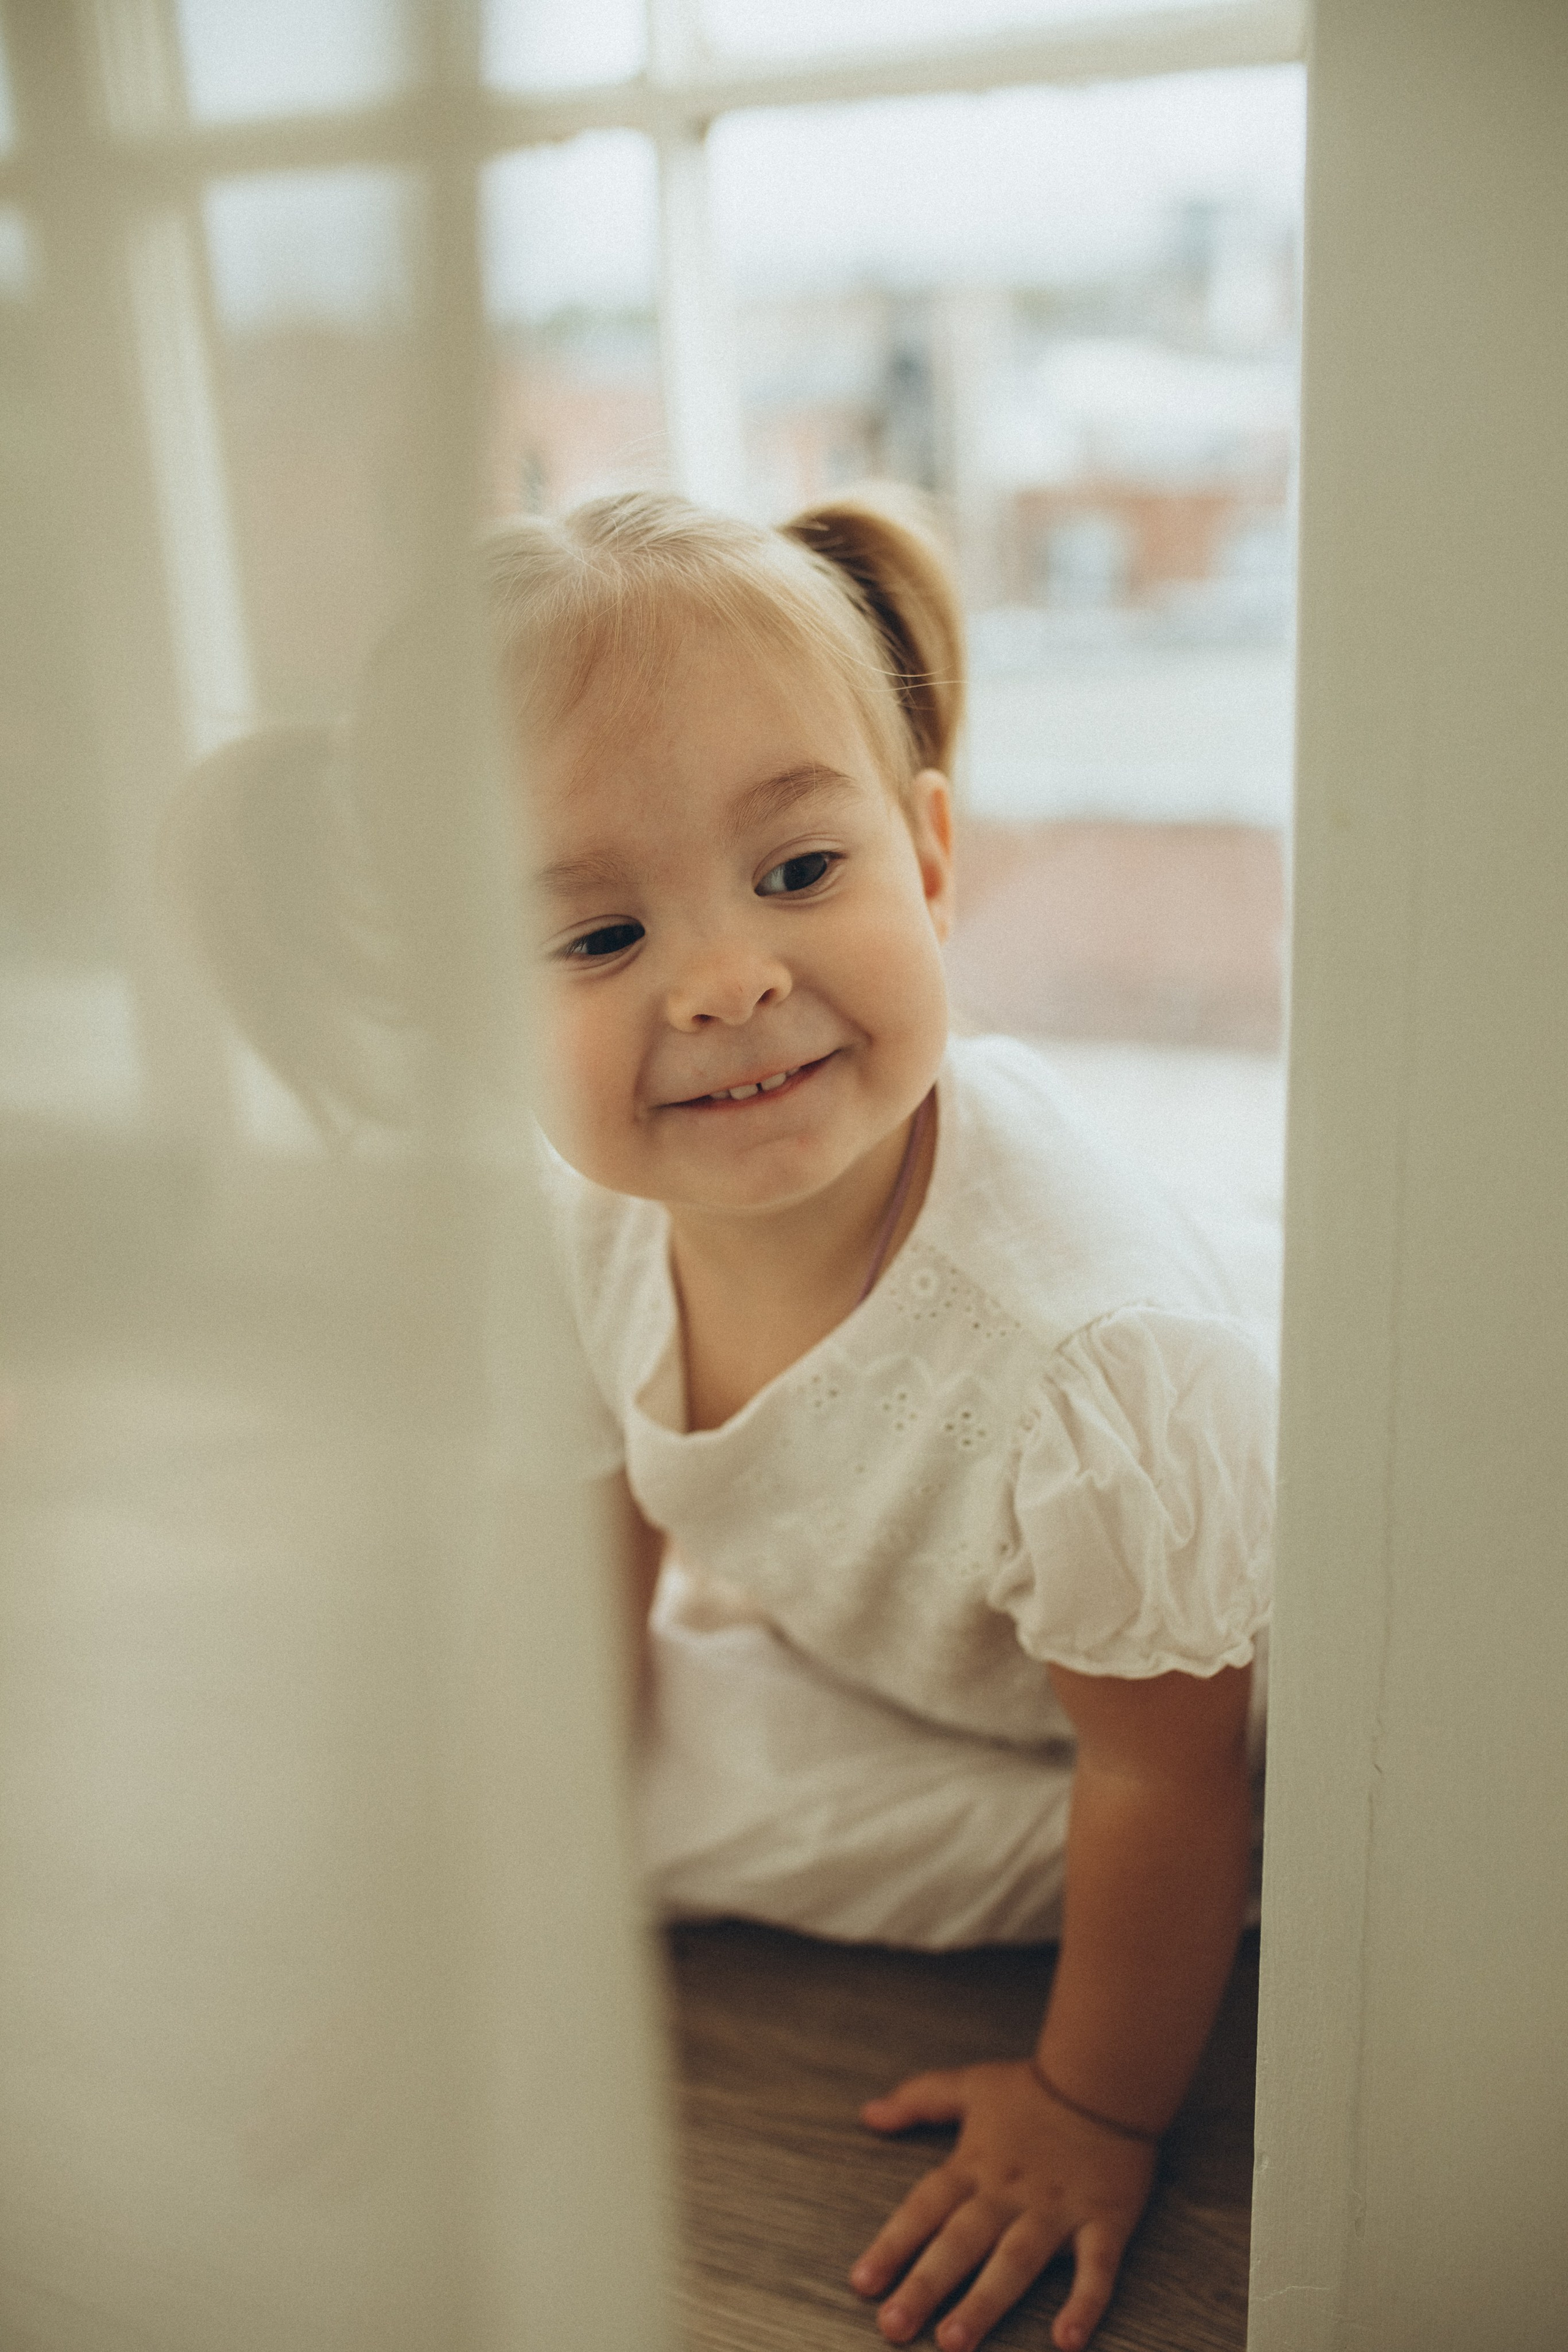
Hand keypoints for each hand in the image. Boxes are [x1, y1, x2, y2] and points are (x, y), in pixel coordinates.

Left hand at [849, 2060, 1155, 2351]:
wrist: (1108, 2073)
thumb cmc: (1036, 2087)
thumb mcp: (970, 2085)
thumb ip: (919, 2099)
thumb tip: (869, 2113)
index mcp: (975, 2164)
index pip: (925, 2207)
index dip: (892, 2244)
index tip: (862, 2282)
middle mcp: (1009, 2192)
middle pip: (960, 2241)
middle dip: (925, 2285)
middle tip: (893, 2327)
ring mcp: (1056, 2210)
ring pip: (1015, 2260)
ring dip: (984, 2302)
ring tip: (954, 2342)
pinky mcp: (1104, 2220)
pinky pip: (1096, 2267)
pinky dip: (1085, 2302)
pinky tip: (1067, 2340)